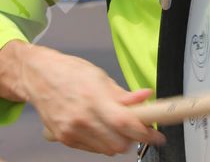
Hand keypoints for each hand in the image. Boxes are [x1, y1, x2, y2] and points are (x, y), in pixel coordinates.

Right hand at [20, 44, 165, 155]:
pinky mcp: (65, 140)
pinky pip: (92, 149)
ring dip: (119, 142)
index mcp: (94, 98)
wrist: (39, 77)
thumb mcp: (100, 77)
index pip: (124, 123)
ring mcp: (72, 132)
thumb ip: (123, 94)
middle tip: (140, 128)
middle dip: (133, 138)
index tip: (158, 135)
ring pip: (107, 150)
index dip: (145, 132)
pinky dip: (103, 142)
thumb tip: (146, 98)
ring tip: (120, 126)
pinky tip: (103, 128)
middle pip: (118, 143)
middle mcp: (82, 118)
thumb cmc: (70, 72)